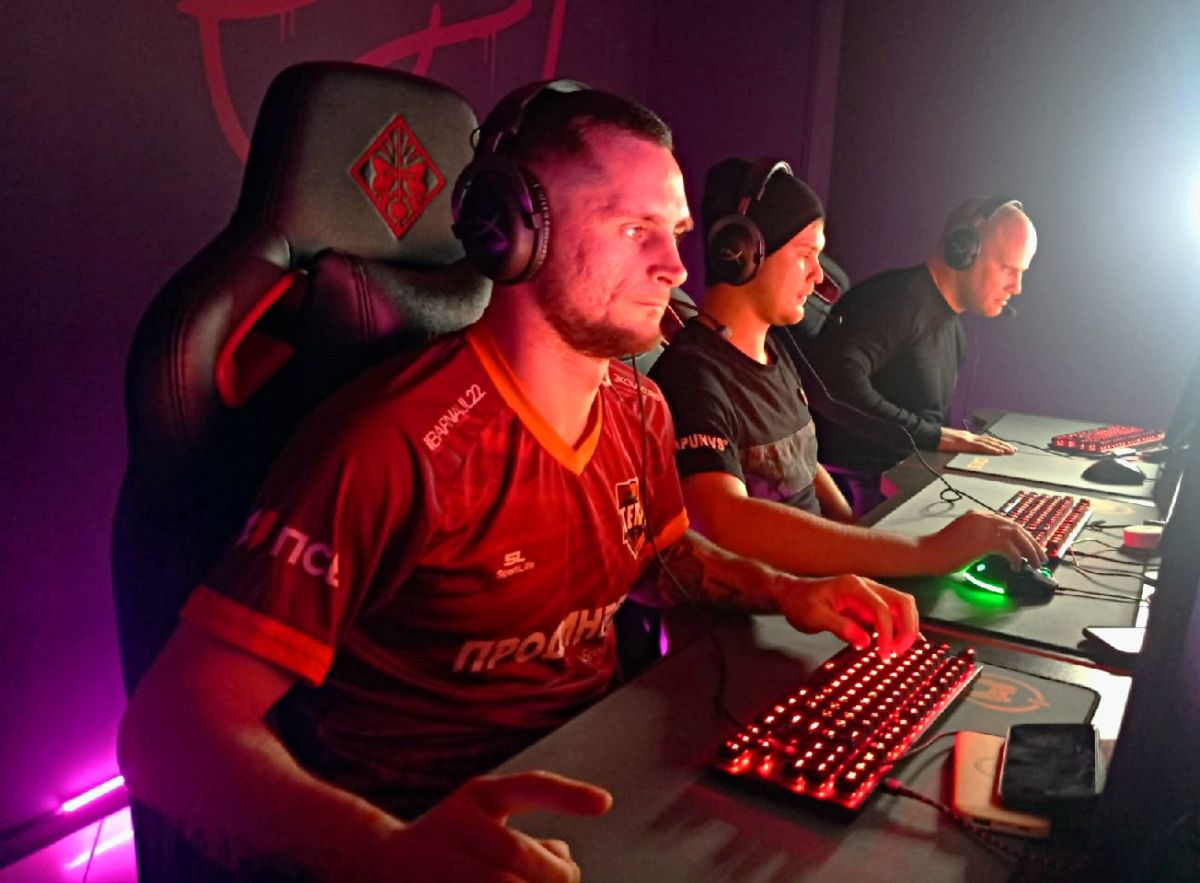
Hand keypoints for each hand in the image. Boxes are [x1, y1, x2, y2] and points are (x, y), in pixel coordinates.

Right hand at [374, 771, 611, 882]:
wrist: (375, 864)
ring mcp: (437, 864)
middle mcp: (456, 824)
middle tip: (566, 880)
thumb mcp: (486, 823)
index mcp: (477, 798)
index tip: (606, 803)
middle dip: (553, 877)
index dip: (567, 795)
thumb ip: (531, 839)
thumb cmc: (452, 844)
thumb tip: (565, 863)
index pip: (528, 787)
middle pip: (517, 855)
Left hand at [771, 573, 919, 658]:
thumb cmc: (800, 604)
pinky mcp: (868, 606)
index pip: (881, 608)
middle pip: (902, 602)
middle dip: (907, 628)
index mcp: (853, 586)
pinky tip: (899, 645)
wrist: (791, 595)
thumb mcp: (814, 617)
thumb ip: (839, 627)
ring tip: (896, 652)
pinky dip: (899, 629)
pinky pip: (892, 615)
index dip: (887, 633)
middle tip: (897, 653)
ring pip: (901, 607)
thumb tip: (864, 641)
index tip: (884, 655)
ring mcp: (869, 596)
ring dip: (906, 628)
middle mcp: (866, 587)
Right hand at [921, 510, 1045, 573]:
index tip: (1030, 546)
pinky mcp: (984, 541)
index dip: (1021, 535)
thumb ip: (979, 537)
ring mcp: (983, 527)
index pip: (1006, 523)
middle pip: (1015, 527)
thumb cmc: (940, 550)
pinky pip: (1009, 549)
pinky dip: (1016, 559)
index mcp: (977, 515)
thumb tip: (997, 549)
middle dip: (1031, 542)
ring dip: (1029, 550)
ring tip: (1036, 563)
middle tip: (1041, 556)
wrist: (927, 553)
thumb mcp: (963, 537)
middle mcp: (982, 518)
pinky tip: (1017, 568)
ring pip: (1016, 536)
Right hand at [937, 427, 1015, 454]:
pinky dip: (991, 449)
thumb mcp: (951, 443)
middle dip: (1002, 445)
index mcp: (967, 436)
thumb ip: (961, 445)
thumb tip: (966, 450)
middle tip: (1013, 450)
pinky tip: (998, 452)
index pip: (985, 439)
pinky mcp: (965, 442)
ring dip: (1001, 447)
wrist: (929, 435)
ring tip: (1010, 451)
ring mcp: (968, 438)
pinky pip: (981, 446)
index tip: (1005, 447)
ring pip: (989, 442)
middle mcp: (970, 436)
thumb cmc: (937, 440)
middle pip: (990, 440)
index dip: (996, 443)